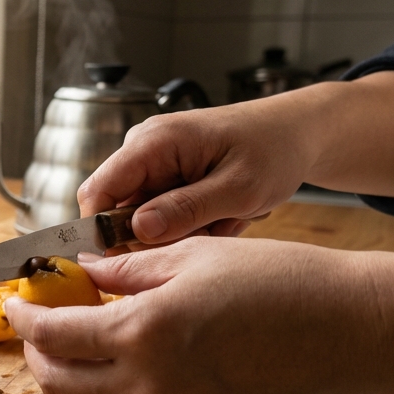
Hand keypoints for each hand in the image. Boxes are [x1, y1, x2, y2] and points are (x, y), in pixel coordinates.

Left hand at [4, 237, 381, 393]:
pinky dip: (117, 384)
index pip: (54, 336)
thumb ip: (127, 268)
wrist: (355, 331)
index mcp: (142, 336)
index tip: (15, 301)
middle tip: (40, 321)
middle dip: (38, 353)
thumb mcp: (193, 258)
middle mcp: (150, 387)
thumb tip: (84, 269)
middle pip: (61, 385)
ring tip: (83, 332)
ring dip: (75, 371)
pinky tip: (132, 351)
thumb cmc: (283, 282)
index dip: (26, 317)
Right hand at [77, 72, 393, 246]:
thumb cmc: (273, 150)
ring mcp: (152, 164)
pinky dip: (188, 226)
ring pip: (140, 219)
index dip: (102, 231)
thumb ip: (187, 209)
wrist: (296, 133)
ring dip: (179, 232)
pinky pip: (159, 216)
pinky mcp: (164, 177)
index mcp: (154, 142)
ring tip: (222, 219)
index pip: (97, 192)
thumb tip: (137, 231)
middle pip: (117, 211)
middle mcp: (143, 149)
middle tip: (209, 230)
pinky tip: (220, 216)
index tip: (134, 260)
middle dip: (157, 235)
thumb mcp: (238, 188)